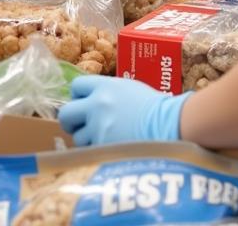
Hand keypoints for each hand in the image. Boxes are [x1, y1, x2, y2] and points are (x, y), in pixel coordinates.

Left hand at [59, 76, 191, 145]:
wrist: (171, 125)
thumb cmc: (154, 107)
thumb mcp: (128, 88)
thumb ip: (107, 92)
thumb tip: (91, 100)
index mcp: (104, 86)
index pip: (75, 87)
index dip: (77, 96)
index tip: (83, 103)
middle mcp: (97, 105)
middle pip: (66, 113)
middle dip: (71, 120)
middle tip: (79, 125)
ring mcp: (99, 128)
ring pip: (78, 137)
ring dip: (86, 139)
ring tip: (103, 139)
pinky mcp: (104, 147)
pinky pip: (90, 151)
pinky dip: (97, 151)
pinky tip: (110, 148)